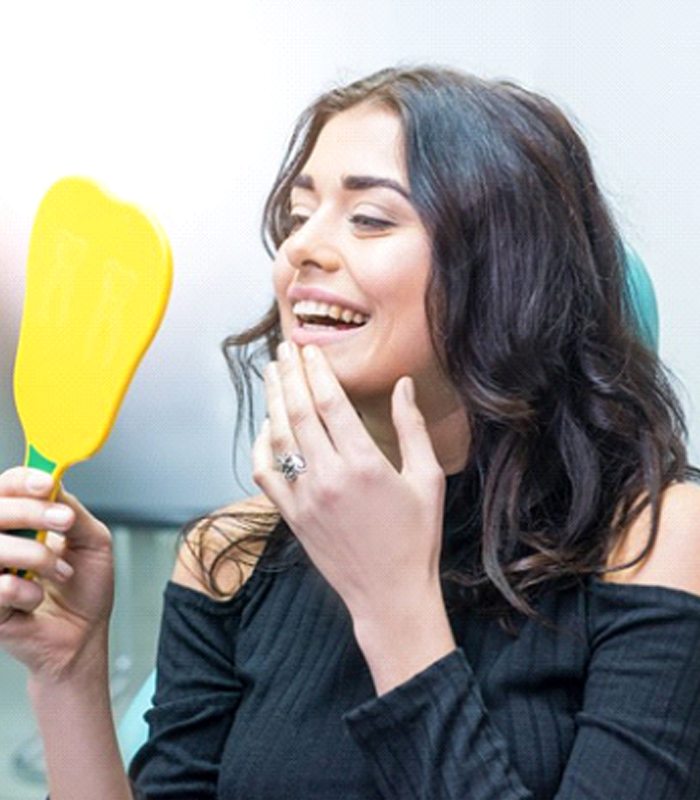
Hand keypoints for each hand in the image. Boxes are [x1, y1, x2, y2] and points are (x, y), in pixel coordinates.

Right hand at [0, 467, 113, 681]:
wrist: (84, 636)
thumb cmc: (84, 588)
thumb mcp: (91, 541)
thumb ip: (72, 511)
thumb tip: (54, 484)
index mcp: (20, 523)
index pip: (6, 488)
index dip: (21, 481)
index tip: (47, 484)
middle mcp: (0, 542)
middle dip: (32, 512)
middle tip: (63, 522)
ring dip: (38, 557)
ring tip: (61, 572)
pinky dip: (27, 592)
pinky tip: (37, 600)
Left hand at [252, 342, 446, 624]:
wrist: (390, 595)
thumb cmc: (416, 538)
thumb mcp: (427, 479)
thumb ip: (412, 428)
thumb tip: (403, 385)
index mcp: (364, 464)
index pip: (331, 403)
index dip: (317, 371)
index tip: (310, 349)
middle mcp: (328, 477)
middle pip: (299, 412)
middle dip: (290, 375)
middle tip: (284, 349)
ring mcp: (305, 498)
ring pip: (279, 438)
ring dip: (273, 401)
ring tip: (272, 374)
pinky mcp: (292, 517)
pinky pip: (266, 474)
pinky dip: (261, 447)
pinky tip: (266, 427)